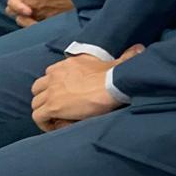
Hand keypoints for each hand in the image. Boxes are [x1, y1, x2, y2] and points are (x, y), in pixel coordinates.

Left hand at [2, 0, 79, 26]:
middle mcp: (32, 2)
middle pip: (10, 6)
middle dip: (13, 1)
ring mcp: (40, 13)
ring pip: (19, 17)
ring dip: (20, 12)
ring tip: (27, 8)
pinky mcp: (50, 20)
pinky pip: (32, 25)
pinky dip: (29, 22)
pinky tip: (34, 17)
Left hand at [30, 45, 144, 131]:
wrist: (111, 85)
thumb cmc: (115, 76)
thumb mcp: (117, 63)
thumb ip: (126, 56)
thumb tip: (140, 49)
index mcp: (67, 64)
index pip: (50, 74)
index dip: (54, 86)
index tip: (63, 96)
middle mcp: (55, 75)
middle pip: (38, 88)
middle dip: (44, 98)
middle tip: (57, 108)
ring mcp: (52, 91)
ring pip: (36, 103)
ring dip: (43, 111)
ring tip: (56, 120)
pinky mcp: (52, 106)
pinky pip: (38, 116)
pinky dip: (44, 123)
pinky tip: (55, 127)